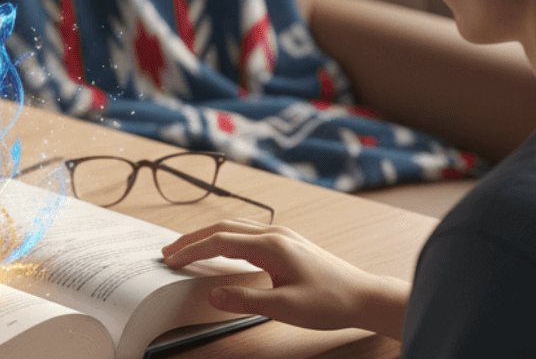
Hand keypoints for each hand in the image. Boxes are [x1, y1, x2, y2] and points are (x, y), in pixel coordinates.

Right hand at [162, 219, 408, 338]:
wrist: (365, 296)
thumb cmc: (332, 301)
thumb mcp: (285, 307)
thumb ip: (245, 300)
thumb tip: (213, 294)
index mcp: (272, 246)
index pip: (220, 242)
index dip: (192, 250)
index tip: (171, 259)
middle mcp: (276, 234)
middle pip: (223, 228)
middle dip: (193, 239)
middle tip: (169, 251)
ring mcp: (283, 236)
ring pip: (236, 228)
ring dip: (209, 236)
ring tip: (188, 248)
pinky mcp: (288, 244)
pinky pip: (248, 234)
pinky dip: (226, 238)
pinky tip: (223, 249)